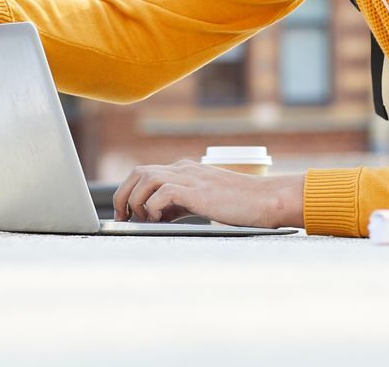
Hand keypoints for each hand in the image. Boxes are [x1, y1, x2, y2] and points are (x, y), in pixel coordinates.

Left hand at [112, 163, 303, 228]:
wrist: (266, 199)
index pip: (144, 173)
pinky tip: (161, 219)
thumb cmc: (238, 204)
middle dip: (123, 195)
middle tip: (122, 218)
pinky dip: (155, 206)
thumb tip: (155, 215)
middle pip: (138, 172)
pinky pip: (164, 192)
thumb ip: (179, 203)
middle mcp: (183, 169)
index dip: (128, 192)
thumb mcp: (202, 201)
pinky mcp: (198, 190)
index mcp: (184, 170)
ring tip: (142, 220)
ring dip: (136, 201)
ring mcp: (191, 177)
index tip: (123, 213)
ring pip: (146, 178)